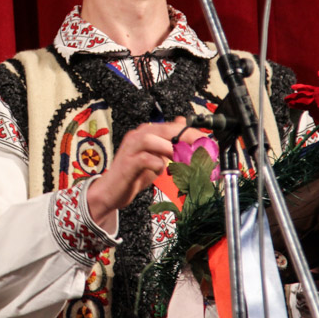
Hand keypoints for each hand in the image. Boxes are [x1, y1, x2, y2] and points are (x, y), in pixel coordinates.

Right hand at [86, 118, 202, 231]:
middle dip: (188, 139)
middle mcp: (138, 136)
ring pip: (153, 140)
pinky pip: (145, 159)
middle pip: (166, 130)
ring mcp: (131, 148)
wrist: (112, 190)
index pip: (174, 127)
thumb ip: (169, 144)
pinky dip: (157, 164)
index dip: (192, 134)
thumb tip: (183, 127)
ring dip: (172, 149)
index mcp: (147, 133)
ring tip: (186, 160)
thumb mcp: (156, 157)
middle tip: (203, 149)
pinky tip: (162, 170)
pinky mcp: (128, 163)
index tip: (207, 143)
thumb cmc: (134, 174)